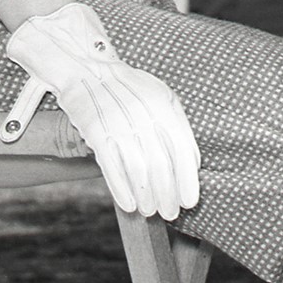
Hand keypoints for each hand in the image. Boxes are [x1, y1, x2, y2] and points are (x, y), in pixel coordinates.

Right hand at [4, 1, 200, 218]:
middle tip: (170, 212)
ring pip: (138, 171)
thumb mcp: (162, 97)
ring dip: (146, 197)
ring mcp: (119, 125)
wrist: (87, 69)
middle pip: (161, 166)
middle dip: (168, 195)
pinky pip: (112, 168)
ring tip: (150, 211)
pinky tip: (129, 204)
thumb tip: (194, 163)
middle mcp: (144, 116)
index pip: (182, 150)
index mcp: (165, 107)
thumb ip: (178, 127)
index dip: (187, 180)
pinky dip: (122, 190)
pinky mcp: (96, 133)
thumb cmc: (130, 87)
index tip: (190, 201)